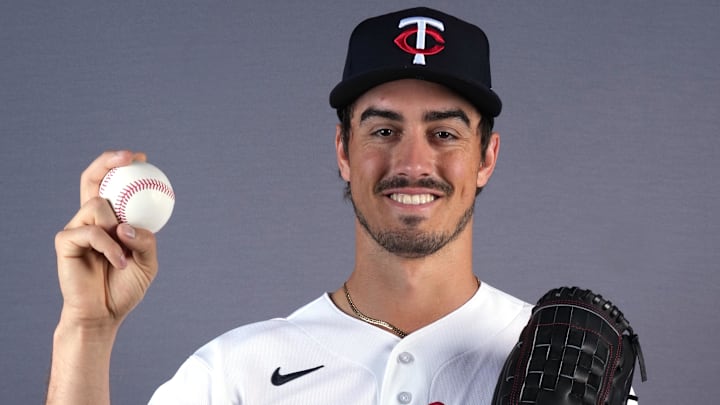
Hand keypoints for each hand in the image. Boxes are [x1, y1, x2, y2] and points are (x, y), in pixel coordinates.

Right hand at [54, 150, 158, 329]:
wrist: (104, 314)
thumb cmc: (125, 286)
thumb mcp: (148, 261)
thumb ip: (145, 240)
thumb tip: (127, 225)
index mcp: (110, 219)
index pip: (111, 184)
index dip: (121, 166)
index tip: (142, 158)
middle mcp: (90, 219)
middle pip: (91, 178)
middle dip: (107, 161)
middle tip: (130, 158)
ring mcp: (76, 228)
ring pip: (98, 206)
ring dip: (118, 227)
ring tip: (126, 254)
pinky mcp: (65, 242)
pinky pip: (91, 232)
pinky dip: (110, 247)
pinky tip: (119, 263)